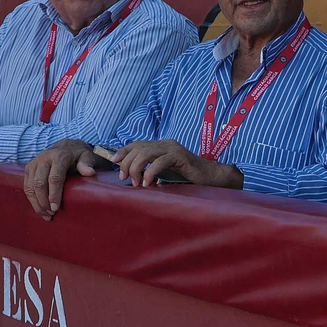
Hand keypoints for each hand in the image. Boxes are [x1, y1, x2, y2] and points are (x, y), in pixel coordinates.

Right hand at [23, 139, 96, 220]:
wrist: (67, 146)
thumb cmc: (78, 155)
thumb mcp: (87, 156)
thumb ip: (87, 164)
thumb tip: (89, 172)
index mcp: (58, 156)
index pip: (54, 178)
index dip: (54, 194)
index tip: (56, 208)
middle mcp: (44, 158)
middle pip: (39, 183)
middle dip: (44, 201)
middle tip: (51, 214)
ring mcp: (34, 163)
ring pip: (30, 186)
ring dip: (36, 203)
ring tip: (46, 215)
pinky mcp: (28, 168)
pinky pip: (26, 186)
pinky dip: (31, 199)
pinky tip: (39, 208)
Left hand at [112, 139, 237, 187]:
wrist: (212, 176)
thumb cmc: (189, 176)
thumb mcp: (167, 171)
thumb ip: (153, 169)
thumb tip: (134, 176)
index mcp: (162, 145)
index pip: (137, 144)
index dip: (123, 151)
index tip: (113, 161)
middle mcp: (166, 144)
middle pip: (138, 148)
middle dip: (127, 163)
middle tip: (124, 179)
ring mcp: (173, 149)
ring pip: (146, 153)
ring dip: (136, 168)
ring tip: (136, 182)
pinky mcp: (180, 157)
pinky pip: (160, 162)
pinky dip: (150, 172)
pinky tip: (148, 183)